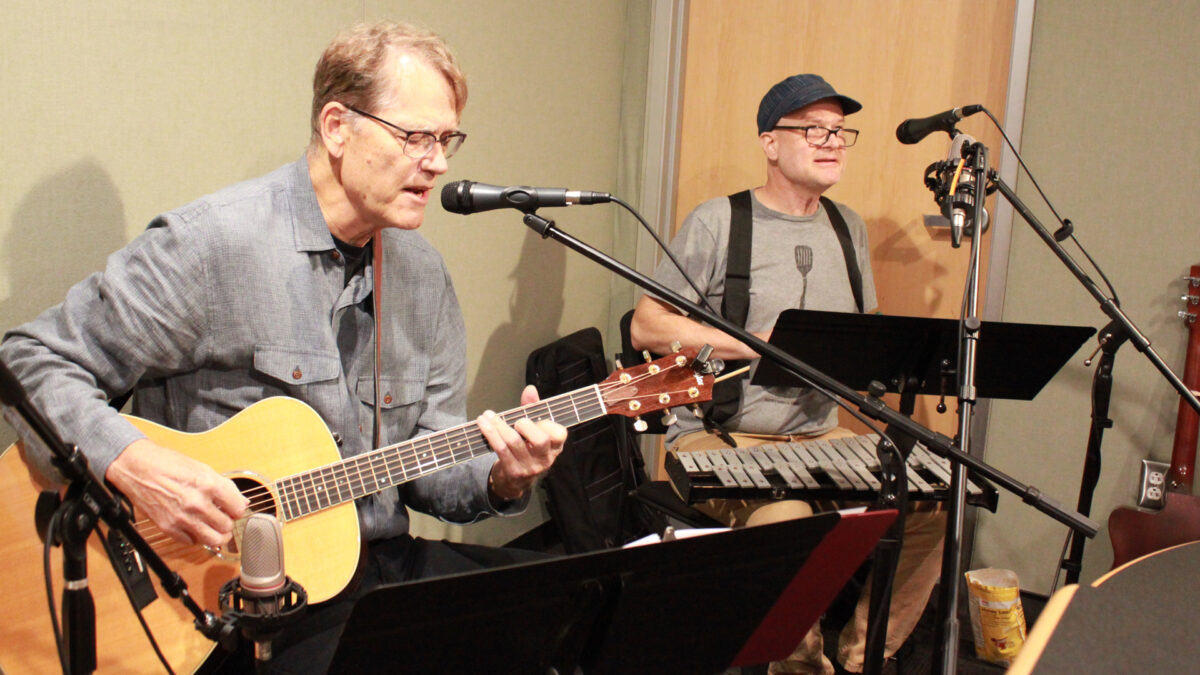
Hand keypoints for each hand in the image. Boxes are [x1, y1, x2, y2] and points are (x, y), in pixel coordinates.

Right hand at [105, 438, 248, 547]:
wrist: (137, 468)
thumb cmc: (168, 464)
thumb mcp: (202, 468)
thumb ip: (224, 487)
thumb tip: (241, 502)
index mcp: (208, 484)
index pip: (238, 509)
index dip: (237, 509)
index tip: (234, 508)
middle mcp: (196, 503)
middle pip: (227, 527)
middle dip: (228, 523)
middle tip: (223, 517)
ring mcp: (182, 518)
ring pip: (213, 540)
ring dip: (216, 535)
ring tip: (214, 527)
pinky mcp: (168, 528)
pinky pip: (191, 541)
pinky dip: (196, 536)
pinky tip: (194, 525)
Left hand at [477, 385, 567, 500]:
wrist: (515, 481)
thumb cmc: (527, 448)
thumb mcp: (534, 430)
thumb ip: (533, 409)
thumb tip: (530, 389)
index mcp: (555, 447)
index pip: (559, 434)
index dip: (548, 424)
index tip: (537, 419)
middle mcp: (545, 458)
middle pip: (539, 440)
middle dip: (525, 426)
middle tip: (516, 422)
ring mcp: (529, 467)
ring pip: (514, 442)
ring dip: (498, 425)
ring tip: (487, 415)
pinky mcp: (513, 471)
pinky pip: (500, 449)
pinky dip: (490, 433)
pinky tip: (483, 424)